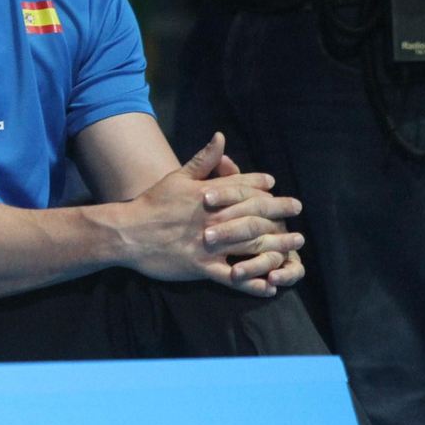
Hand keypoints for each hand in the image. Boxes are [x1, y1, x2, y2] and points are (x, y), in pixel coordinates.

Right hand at [111, 132, 304, 296]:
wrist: (127, 233)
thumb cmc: (152, 204)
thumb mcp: (177, 177)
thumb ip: (203, 161)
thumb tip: (220, 137)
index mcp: (208, 195)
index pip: (242, 186)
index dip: (261, 184)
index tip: (275, 185)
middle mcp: (214, 219)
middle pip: (255, 214)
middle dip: (279, 212)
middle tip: (297, 209)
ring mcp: (209, 245)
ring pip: (251, 246)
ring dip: (276, 246)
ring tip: (295, 245)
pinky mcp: (202, 267)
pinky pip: (233, 277)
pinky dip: (252, 283)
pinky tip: (269, 286)